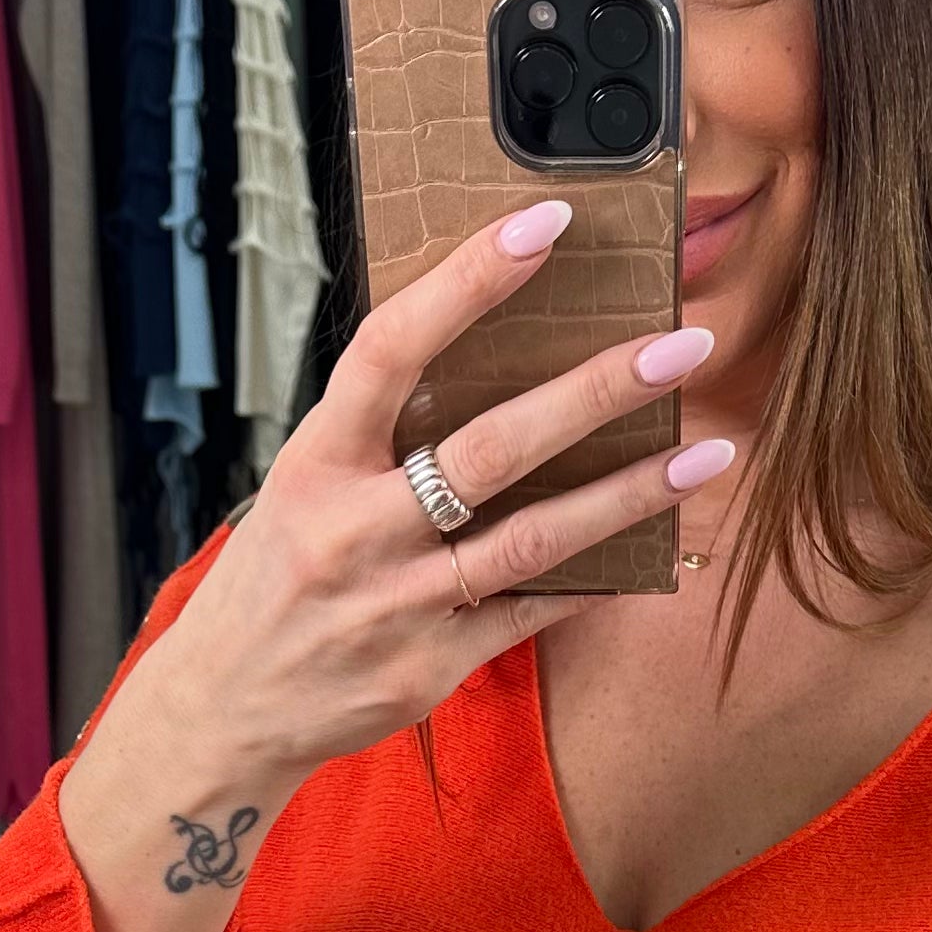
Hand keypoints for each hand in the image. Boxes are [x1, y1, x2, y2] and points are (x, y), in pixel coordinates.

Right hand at [102, 198, 731, 797]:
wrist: (225, 707)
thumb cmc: (275, 578)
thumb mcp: (302, 484)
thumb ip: (379, 430)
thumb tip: (485, 349)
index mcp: (316, 461)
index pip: (393, 348)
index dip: (469, 281)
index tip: (545, 224)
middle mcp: (355, 529)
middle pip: (492, 447)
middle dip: (596, 392)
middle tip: (682, 347)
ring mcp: (396, 604)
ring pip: (534, 538)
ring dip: (630, 493)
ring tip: (707, 452)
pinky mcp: (430, 666)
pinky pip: (534, 612)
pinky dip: (599, 579)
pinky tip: (660, 549)